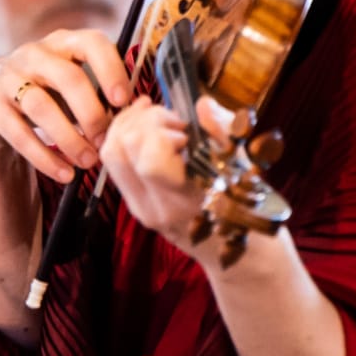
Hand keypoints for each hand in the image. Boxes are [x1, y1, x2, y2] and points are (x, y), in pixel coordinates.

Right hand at [0, 26, 130, 184]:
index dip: (110, 69)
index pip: (91, 43)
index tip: (124, 101)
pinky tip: (64, 174)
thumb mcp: (69, 82)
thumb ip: (99, 93)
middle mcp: (34, 54)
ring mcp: (8, 78)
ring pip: (41, 106)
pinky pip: (18, 133)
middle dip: (91, 112)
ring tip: (88, 161)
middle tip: (107, 140)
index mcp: (63, 44)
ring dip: (69, 138)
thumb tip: (138, 117)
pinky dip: (44, 157)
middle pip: (67, 77)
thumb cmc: (45, 91)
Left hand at [99, 94, 240, 251]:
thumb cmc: (244, 208)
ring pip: (110, 153)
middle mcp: (153, 207)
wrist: (233, 251)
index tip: (186, 132)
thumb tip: (201, 104)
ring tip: (162, 120)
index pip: (149, 160)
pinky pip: (116, 162)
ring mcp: (138, 207)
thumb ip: (221, 133)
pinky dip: (128, 136)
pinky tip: (152, 128)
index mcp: (183, 202)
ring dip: (132, 125)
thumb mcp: (242, 167)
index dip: (162, 132)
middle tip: (174, 123)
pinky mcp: (133, 202)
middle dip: (145, 121)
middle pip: (120, 149)